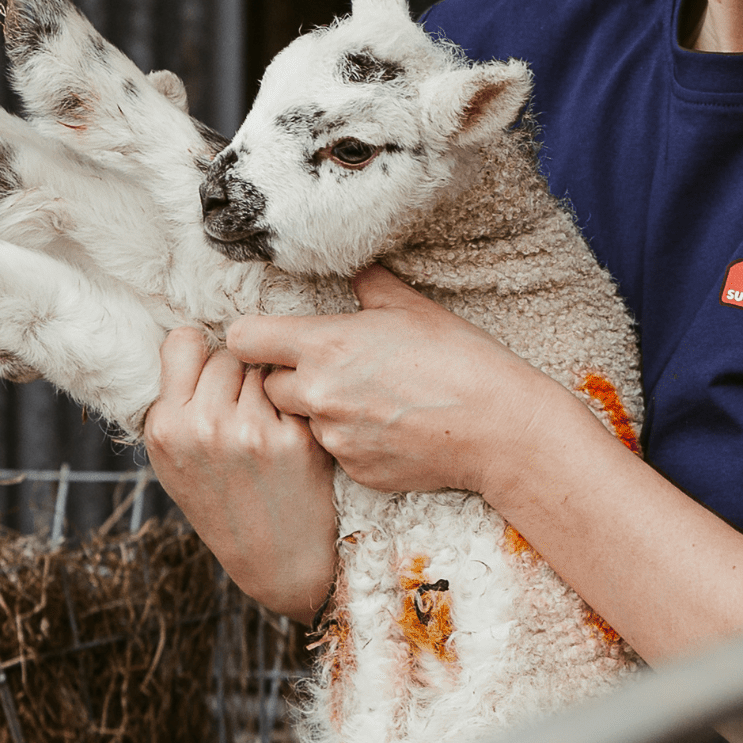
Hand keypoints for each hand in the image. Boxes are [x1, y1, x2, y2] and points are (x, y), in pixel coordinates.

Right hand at [144, 327, 336, 622]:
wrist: (274, 559)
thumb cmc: (221, 501)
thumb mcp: (174, 459)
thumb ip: (178, 402)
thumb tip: (195, 336)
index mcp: (166, 426)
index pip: (184, 341)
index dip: (202, 354)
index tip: (211, 376)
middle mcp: (204, 426)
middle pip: (228, 354)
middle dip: (239, 374)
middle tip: (244, 411)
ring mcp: (252, 431)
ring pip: (263, 368)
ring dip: (268, 387)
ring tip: (264, 425)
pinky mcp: (295, 439)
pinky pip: (294, 391)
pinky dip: (294, 407)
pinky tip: (289, 437)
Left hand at [226, 265, 558, 499]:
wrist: (498, 428)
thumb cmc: (460, 360)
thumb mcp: (414, 308)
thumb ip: (370, 287)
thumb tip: (356, 271)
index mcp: (326, 345)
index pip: (244, 340)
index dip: (254, 339)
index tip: (272, 339)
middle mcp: (319, 395)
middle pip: (267, 387)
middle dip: (288, 379)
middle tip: (331, 372)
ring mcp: (335, 438)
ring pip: (302, 422)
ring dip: (320, 413)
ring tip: (368, 402)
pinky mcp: (356, 471)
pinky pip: (336, 453)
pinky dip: (352, 441)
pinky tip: (388, 429)